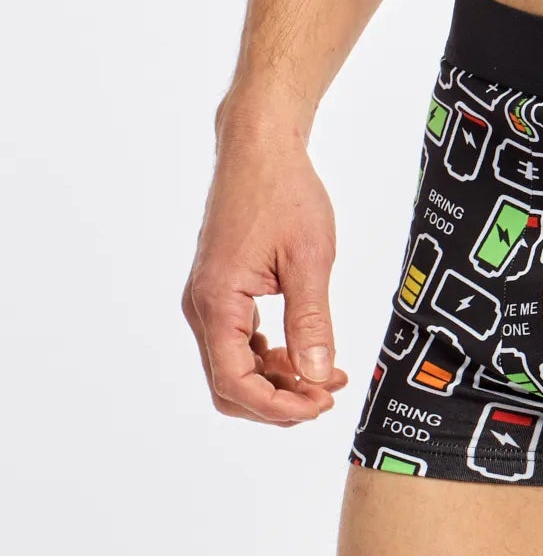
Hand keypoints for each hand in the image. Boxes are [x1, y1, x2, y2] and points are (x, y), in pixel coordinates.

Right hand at [183, 121, 348, 425]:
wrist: (260, 148)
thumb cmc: (284, 193)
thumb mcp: (309, 259)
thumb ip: (312, 321)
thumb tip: (317, 375)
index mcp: (217, 301)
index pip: (234, 382)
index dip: (278, 407)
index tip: (322, 403)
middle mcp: (202, 307)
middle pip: (229, 386)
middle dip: (278, 401)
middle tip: (328, 394)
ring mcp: (208, 300)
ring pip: (234, 368)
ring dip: (277, 382)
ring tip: (327, 374)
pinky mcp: (221, 293)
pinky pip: (238, 344)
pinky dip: (270, 359)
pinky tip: (305, 352)